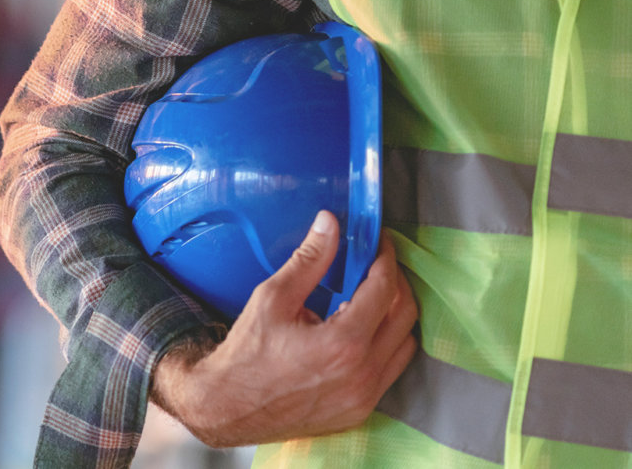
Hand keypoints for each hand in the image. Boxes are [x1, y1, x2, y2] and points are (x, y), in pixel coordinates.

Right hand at [151, 211, 417, 447]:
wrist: (228, 407)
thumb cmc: (246, 353)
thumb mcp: (272, 298)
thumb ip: (308, 260)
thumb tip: (330, 224)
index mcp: (343, 342)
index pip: (384, 288)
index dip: (385, 258)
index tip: (379, 242)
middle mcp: (363, 372)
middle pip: (405, 314)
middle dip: (396, 282)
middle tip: (377, 264)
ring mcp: (365, 396)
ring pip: (405, 344)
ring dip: (395, 315)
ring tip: (371, 297)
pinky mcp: (360, 410)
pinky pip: (391, 370)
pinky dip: (386, 344)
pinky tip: (361, 331)